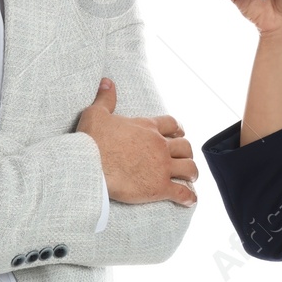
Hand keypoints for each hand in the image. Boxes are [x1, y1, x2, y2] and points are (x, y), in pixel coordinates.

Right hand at [76, 78, 198, 205]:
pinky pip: (182, 192)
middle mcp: (159, 145)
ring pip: (189, 168)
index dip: (178, 129)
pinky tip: (190, 200)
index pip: (172, 124)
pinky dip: (189, 197)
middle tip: (184, 159)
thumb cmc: (91, 140)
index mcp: (147, 127)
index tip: (180, 133)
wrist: (89, 165)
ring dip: (192, 173)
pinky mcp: (159, 187)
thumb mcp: (96, 113)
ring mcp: (162, 167)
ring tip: (191, 178)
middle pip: (185, 147)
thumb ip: (106, 98)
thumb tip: (107, 82)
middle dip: (186, 153)